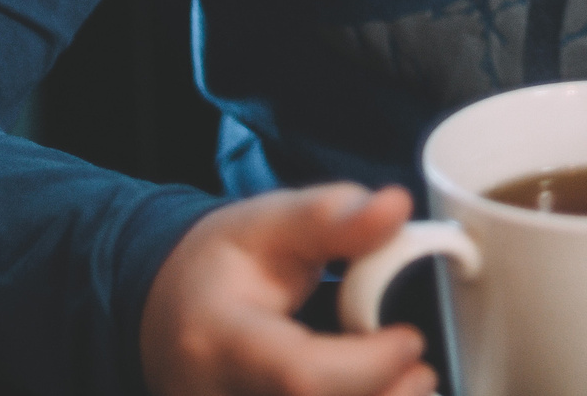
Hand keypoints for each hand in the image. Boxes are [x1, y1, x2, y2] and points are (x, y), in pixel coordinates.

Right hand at [141, 183, 431, 395]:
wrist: (166, 313)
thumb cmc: (221, 266)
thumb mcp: (270, 222)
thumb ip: (333, 217)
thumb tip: (396, 208)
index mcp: (219, 340)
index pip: (299, 375)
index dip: (368, 366)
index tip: (410, 340)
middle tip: (421, 371)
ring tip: (406, 386)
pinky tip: (376, 393)